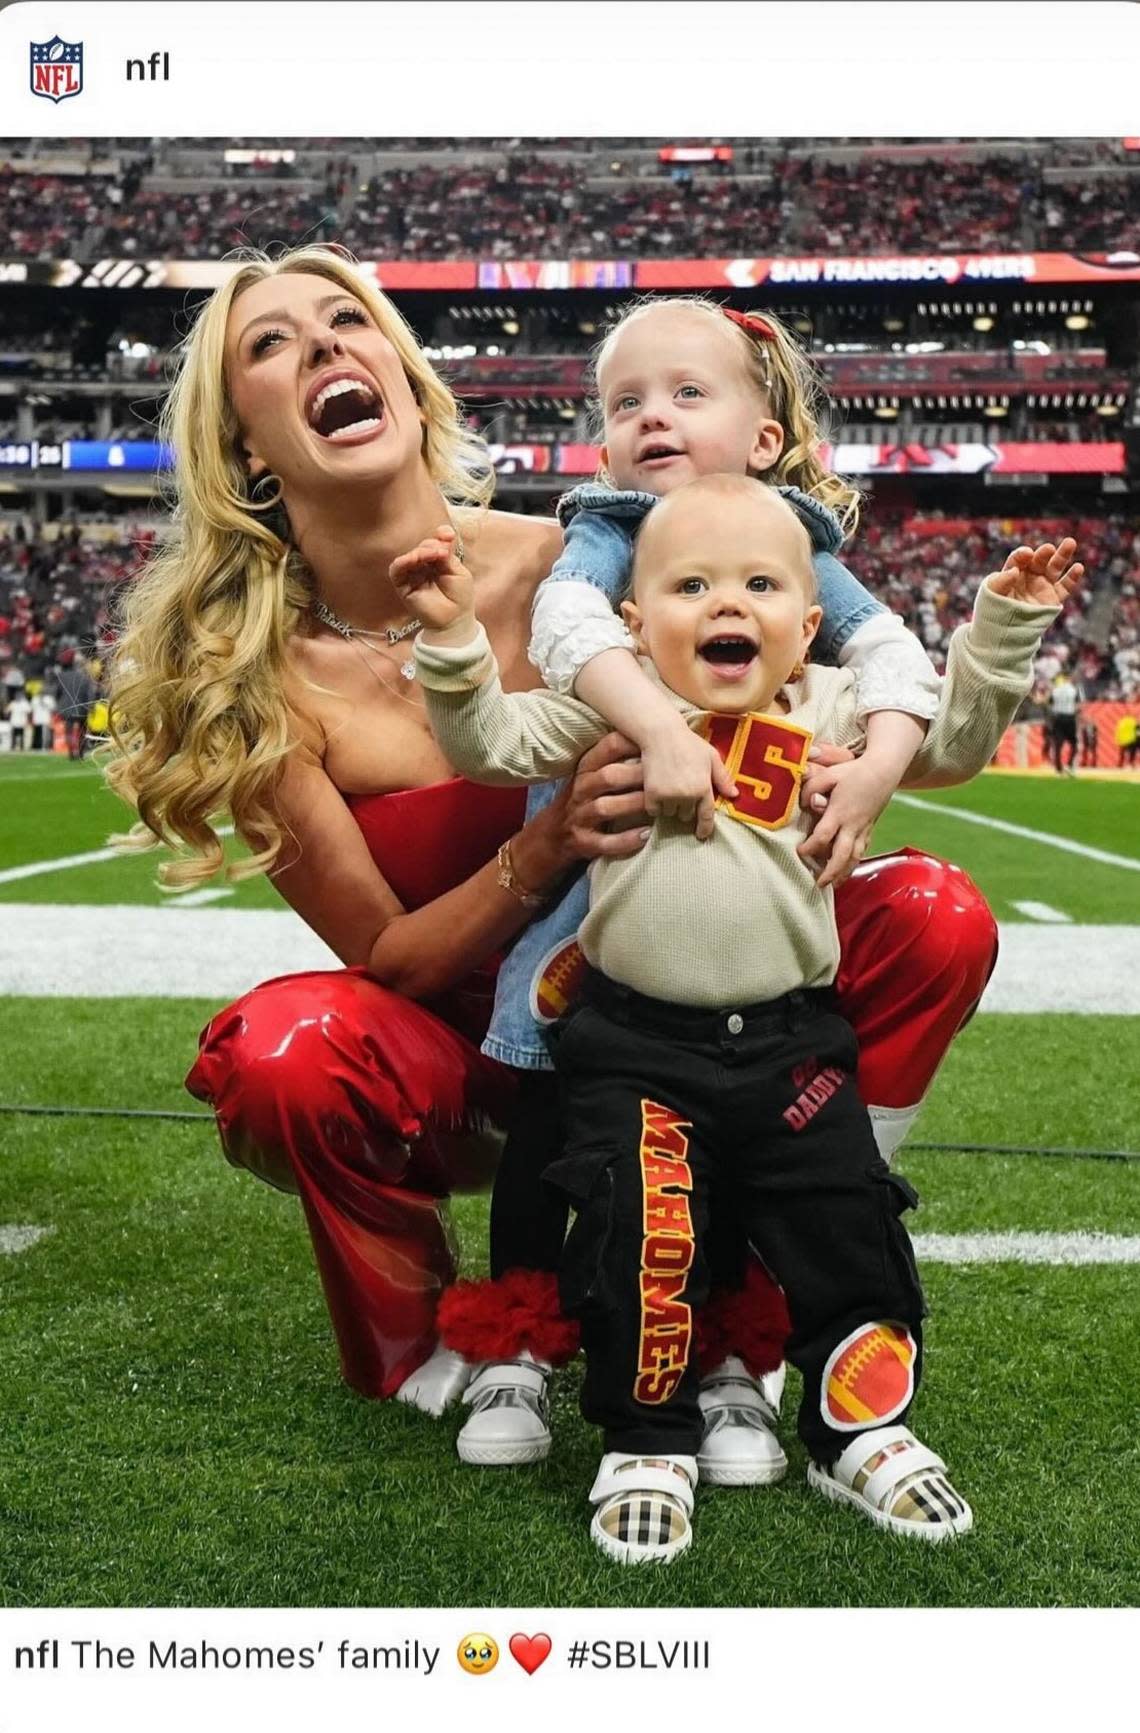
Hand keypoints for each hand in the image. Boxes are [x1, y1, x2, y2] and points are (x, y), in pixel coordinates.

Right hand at [389, 525, 473, 634]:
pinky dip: (404, 561)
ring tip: (434, 554)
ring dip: (420, 551)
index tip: (448, 535)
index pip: (434, 543)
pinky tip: (415, 558)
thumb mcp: (458, 571)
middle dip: (431, 545)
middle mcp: (423, 567)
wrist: (455, 620)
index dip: (440, 536)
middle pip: (422, 547)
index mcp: (437, 562)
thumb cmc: (459, 597)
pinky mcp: (403, 587)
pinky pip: (396, 570)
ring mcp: (413, 576)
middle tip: (443, 551)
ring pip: (409, 556)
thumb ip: (448, 554)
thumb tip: (444, 532)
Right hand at [546, 731, 652, 864]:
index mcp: (585, 768)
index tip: (660, 744)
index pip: (608, 747)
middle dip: (637, 775)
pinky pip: (605, 842)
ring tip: (658, 806)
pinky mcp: (583, 842)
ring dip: (632, 804)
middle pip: (608, 777)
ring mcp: (579, 817)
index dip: (633, 743)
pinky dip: (626, 840)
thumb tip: (661, 742)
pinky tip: (646, 835)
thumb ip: (618, 761)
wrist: (554, 835)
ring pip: (605, 808)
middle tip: (666, 777)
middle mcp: (580, 790)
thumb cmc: (586, 800)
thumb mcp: (593, 776)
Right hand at [641, 721, 737, 840]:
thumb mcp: (711, 756)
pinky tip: (656, 789)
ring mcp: (669, 796)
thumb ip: (723, 777)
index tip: (701, 835)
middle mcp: (687, 795)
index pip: (706, 816)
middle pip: (686, 815)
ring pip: (670, 813)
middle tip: (680, 788)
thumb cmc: (688, 743)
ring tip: (667, 785)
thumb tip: (735, 795)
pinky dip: (654, 804)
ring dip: (669, 805)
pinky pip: (654, 811)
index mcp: (704, 788)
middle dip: (684, 806)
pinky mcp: (652, 795)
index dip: (704, 828)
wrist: (660, 734)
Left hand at [797, 754, 897, 888]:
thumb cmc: (854, 770)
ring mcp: (863, 828)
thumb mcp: (829, 774)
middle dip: (830, 872)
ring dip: (844, 873)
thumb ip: (811, 787)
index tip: (800, 852)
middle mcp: (853, 824)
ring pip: (855, 857)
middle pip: (842, 855)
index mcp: (840, 812)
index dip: (810, 847)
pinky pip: (862, 850)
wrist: (884, 769)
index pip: (823, 835)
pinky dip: (854, 862)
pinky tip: (847, 869)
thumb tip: (803, 803)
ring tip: (834, 886)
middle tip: (818, 884)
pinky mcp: (870, 827)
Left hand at [986, 538, 1084, 608]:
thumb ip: (1001, 581)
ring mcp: (1042, 586)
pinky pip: (1064, 587)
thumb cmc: (993, 610)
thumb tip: (1014, 571)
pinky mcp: (1052, 599)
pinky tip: (1078, 567)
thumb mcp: (992, 594)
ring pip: (1055, 568)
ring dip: (1063, 556)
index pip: (1019, 559)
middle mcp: (1029, 576)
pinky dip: (1072, 578)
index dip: (1023, 555)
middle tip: (1049, 549)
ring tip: (1070, 543)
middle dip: (1044, 553)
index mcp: (1013, 571)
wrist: (1003, 632)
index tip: (1027, 554)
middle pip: (1039, 560)